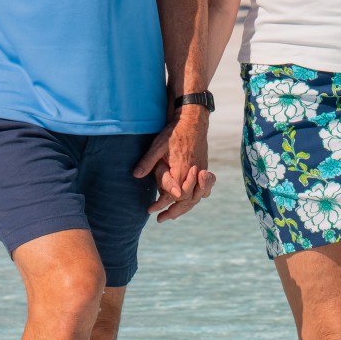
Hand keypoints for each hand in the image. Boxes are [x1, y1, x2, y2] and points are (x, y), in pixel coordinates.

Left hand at [134, 107, 213, 221]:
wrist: (193, 120)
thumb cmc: (174, 132)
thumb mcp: (158, 145)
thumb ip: (148, 162)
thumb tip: (135, 175)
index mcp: (182, 169)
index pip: (175, 195)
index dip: (163, 204)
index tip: (151, 210)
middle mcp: (194, 173)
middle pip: (188, 201)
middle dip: (174, 212)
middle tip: (160, 219)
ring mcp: (201, 171)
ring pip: (197, 197)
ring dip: (185, 208)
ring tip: (173, 215)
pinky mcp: (204, 167)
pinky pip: (203, 189)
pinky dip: (196, 198)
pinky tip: (189, 202)